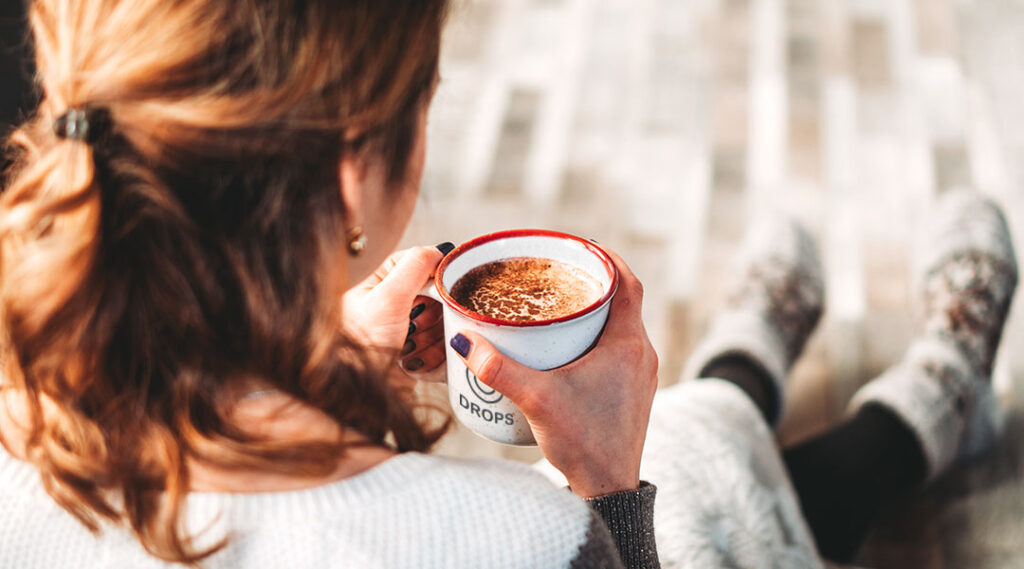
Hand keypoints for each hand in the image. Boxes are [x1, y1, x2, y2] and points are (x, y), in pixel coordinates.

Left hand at [342, 245, 449, 381]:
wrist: (361, 397)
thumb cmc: (361, 348)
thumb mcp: (386, 298)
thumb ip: (414, 267)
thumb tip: (440, 249)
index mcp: (379, 286)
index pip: (416, 262)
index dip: (433, 272)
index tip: (442, 283)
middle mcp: (393, 307)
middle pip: (436, 294)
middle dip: (434, 313)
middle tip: (417, 324)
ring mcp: (407, 332)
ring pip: (443, 322)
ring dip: (434, 338)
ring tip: (411, 349)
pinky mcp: (418, 357)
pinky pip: (443, 349)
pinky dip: (435, 357)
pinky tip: (416, 364)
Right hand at [449, 249, 657, 496]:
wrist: (609, 489)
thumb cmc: (584, 443)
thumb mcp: (536, 400)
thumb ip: (498, 369)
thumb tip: (463, 340)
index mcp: (629, 343)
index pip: (627, 282)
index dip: (605, 257)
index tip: (577, 246)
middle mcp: (641, 353)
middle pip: (620, 301)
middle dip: (588, 284)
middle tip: (553, 276)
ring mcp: (639, 374)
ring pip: (618, 326)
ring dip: (591, 313)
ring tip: (554, 306)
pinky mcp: (630, 392)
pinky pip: (616, 349)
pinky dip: (593, 338)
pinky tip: (563, 347)